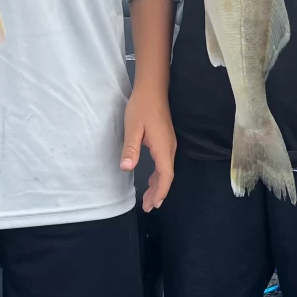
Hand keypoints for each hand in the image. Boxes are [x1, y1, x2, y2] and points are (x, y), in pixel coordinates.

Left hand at [120, 85, 176, 211]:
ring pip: (167, 170)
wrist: (152, 89)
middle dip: (159, 193)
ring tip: (150, 199)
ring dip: (159, 185)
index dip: (161, 191)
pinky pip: (165, 163)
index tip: (154, 204)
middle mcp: (169, 148)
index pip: (166, 175)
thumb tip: (127, 168)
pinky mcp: (166, 140)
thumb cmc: (141, 107)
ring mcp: (169, 143)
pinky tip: (153, 179)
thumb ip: (131, 149)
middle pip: (167, 176)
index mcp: (163, 147)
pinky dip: (159, 175)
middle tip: (149, 207)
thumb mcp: (132, 128)